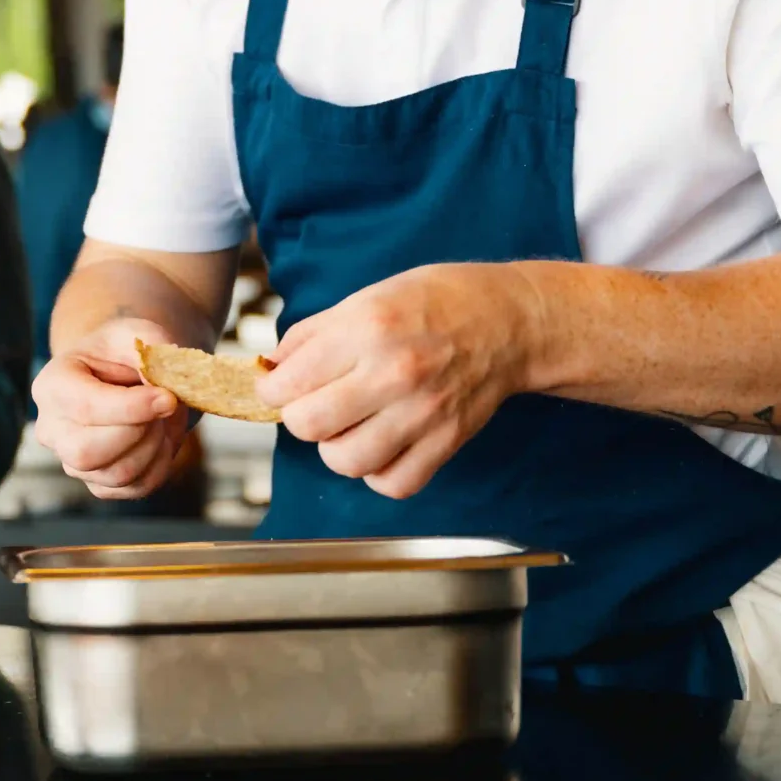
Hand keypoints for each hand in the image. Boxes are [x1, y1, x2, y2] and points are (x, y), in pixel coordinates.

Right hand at [31, 315, 193, 499]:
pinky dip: (161, 463)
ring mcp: (72, 461)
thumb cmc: (125, 353)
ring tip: (162, 418)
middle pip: (86, 453)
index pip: (85, 408)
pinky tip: (160, 437)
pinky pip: (136, 487)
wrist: (127, 375)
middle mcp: (52, 429)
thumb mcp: (136, 334)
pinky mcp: (99, 483)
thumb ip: (149, 350)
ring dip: (155, 446)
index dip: (132, 407)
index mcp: (52, 385)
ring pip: (117, 474)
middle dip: (138, 432)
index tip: (168, 397)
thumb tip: (162, 388)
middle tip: (164, 406)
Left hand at [259, 263, 537, 499]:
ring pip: (345, 462)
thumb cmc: (435, 302)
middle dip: (299, 417)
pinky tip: (380, 445)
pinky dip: (377, 472)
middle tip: (312, 403)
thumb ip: (311, 335)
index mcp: (368, 328)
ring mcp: (423, 413)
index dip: (271, 389)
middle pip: (308, 426)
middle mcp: (394, 373)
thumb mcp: (366, 297)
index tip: (277, 386)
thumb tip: (271, 369)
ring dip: (335, 447)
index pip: (288, 382)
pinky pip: (392, 483)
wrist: (509, 321)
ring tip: (347, 425)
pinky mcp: (447, 442)